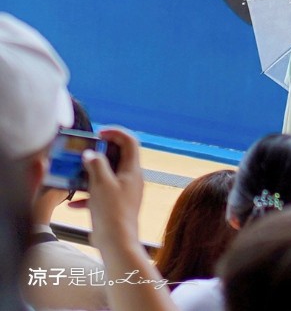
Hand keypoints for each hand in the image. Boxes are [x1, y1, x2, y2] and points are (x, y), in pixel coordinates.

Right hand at [68, 127, 143, 254]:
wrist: (116, 243)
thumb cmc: (112, 211)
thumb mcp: (101, 184)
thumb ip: (97, 165)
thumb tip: (91, 153)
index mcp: (132, 170)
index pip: (129, 141)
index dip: (116, 133)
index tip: (99, 133)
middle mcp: (131, 179)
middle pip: (118, 157)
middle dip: (99, 154)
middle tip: (84, 153)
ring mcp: (124, 193)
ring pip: (107, 176)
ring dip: (90, 175)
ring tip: (74, 175)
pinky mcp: (115, 206)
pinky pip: (101, 195)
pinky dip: (88, 196)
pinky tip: (72, 204)